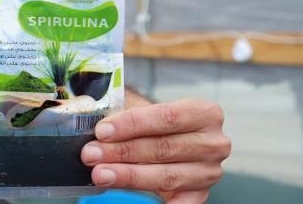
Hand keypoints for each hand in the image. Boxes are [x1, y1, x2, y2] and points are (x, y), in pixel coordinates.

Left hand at [80, 98, 230, 202]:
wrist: (169, 139)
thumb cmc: (152, 122)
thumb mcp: (141, 107)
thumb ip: (121, 111)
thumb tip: (88, 117)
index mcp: (204, 113)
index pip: (167, 117)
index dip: (132, 124)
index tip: (102, 131)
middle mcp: (214, 143)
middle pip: (164, 148)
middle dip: (122, 152)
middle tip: (91, 154)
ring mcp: (209, 172)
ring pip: (166, 176)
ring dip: (128, 176)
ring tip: (100, 174)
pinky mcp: (200, 195)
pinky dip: (152, 201)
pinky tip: (127, 197)